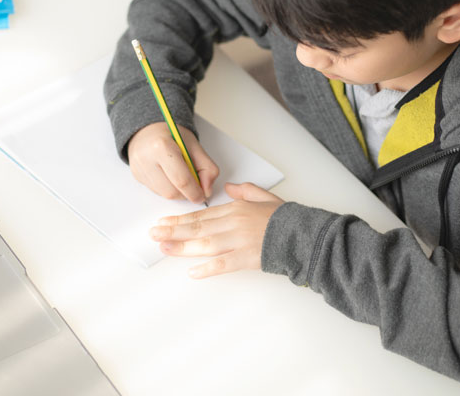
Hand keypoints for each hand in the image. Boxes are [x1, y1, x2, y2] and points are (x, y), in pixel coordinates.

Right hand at [127, 122, 218, 203]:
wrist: (149, 130)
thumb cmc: (172, 136)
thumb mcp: (194, 146)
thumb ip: (207, 167)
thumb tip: (206, 190)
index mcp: (161, 147)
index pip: (181, 180)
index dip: (195, 192)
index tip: (202, 195)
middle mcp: (146, 159)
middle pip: (171, 192)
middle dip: (186, 193)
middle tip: (194, 186)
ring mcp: (139, 168)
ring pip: (164, 195)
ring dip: (177, 192)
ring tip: (180, 175)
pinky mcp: (136, 176)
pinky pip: (157, 191)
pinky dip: (167, 188)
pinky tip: (168, 174)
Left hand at [149, 182, 283, 277]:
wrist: (305, 234)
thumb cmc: (286, 218)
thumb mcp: (264, 196)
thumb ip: (245, 191)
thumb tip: (229, 187)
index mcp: (236, 208)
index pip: (201, 215)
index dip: (180, 219)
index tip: (163, 222)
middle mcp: (233, 223)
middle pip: (197, 227)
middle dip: (173, 231)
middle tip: (154, 234)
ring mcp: (240, 241)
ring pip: (205, 243)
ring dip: (182, 247)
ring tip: (164, 248)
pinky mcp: (248, 258)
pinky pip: (224, 263)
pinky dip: (207, 268)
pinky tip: (192, 272)